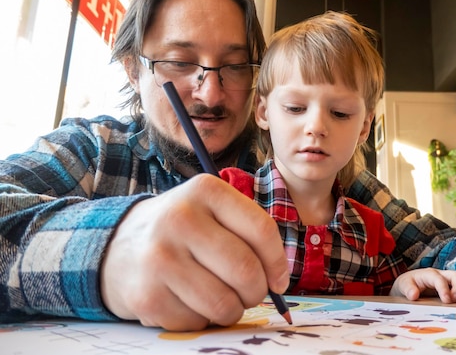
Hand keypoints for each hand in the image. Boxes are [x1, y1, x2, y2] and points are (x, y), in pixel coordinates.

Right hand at [100, 174, 288, 330]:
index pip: (261, 230)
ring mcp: (159, 257)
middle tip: (250, 293)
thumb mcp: (211, 210)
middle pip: (245, 270)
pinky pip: (197, 322)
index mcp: (205, 190)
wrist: (118, 246)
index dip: (278, 262)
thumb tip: (278, 279)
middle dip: (257, 291)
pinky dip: (201, 320)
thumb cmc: (182, 230)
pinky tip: (189, 301)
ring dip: (232, 310)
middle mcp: (179, 218)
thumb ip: (247, 232)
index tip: (279, 280)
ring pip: (224, 303)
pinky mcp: (146, 295)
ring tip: (222, 298)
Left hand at [390, 267, 455, 303]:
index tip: (447, 300)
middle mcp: (442, 276)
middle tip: (455, 302)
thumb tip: (414, 295)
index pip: (439, 278)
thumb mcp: (402, 285)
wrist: (408, 286)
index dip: (444, 288)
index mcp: (429, 274)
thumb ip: (407, 289)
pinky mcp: (453, 292)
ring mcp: (449, 283)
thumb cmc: (407, 284)